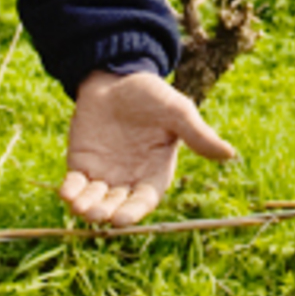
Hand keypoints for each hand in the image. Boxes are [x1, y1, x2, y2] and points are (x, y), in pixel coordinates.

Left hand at [58, 69, 236, 226]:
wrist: (115, 76)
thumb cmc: (151, 95)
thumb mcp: (177, 112)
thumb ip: (198, 135)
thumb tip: (230, 154)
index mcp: (155, 173)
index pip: (144, 201)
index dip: (133, 212)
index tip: (121, 219)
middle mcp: (128, 180)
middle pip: (117, 206)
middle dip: (106, 213)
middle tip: (97, 213)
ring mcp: (103, 175)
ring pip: (94, 201)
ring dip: (86, 207)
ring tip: (79, 206)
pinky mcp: (81, 165)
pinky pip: (74, 186)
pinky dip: (69, 193)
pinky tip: (65, 192)